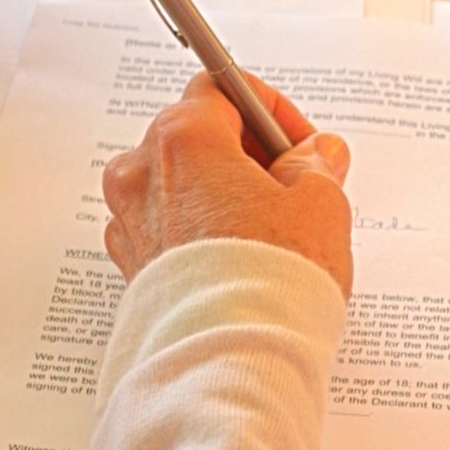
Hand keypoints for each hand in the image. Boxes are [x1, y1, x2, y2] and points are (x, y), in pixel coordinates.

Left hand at [103, 75, 355, 296]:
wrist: (226, 361)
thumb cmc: (267, 280)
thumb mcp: (319, 205)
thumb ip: (318, 166)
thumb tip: (317, 154)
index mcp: (184, 137)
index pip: (223, 88)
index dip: (272, 112)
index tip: (300, 144)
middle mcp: (143, 172)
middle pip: (197, 136)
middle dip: (247, 155)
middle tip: (293, 187)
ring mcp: (129, 221)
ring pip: (180, 186)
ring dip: (222, 196)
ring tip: (269, 233)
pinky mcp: (130, 266)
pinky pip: (167, 230)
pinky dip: (199, 235)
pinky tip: (238, 262)